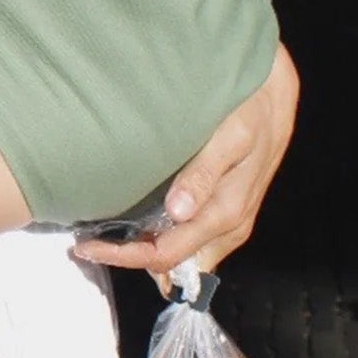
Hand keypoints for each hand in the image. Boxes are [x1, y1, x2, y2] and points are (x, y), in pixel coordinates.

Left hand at [72, 44, 298, 290]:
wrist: (274, 96)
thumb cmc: (249, 113)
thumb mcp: (230, 137)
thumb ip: (203, 174)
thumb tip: (178, 212)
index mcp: (225, 214)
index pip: (166, 254)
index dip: (125, 256)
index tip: (85, 246)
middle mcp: (226, 229)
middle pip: (168, 261)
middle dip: (128, 256)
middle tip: (84, 241)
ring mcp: (224, 223)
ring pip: (178, 253)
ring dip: (141, 248)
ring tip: (100, 234)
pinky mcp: (221, 211)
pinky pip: (187, 238)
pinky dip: (158, 236)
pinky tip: (135, 223)